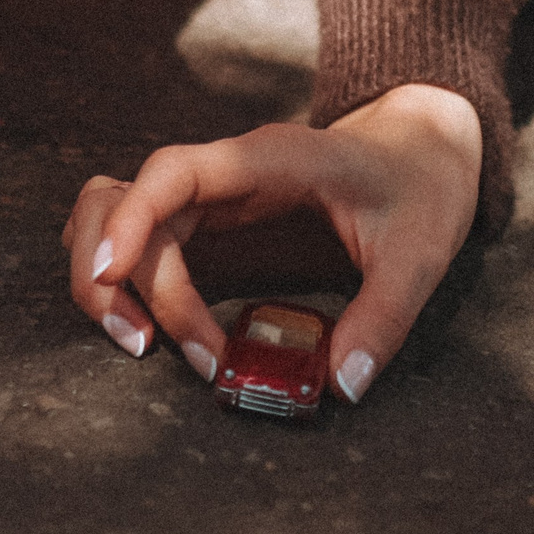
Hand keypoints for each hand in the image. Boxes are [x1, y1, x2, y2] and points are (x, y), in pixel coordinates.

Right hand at [64, 83, 481, 405]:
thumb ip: (383, 316)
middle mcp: (224, 171)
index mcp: (266, 160)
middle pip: (120, 202)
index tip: (110, 274)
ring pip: (114, 214)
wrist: (423, 148)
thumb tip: (341, 385)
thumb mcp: (418, 252)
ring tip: (144, 345)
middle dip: (112, 274)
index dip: (129, 220)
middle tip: (143, 347)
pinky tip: (164, 332)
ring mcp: (211, 194)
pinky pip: (144, 240)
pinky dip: (133, 282)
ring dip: (110, 278)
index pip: (171, 174)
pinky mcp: (210, 221)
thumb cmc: (419, 187)